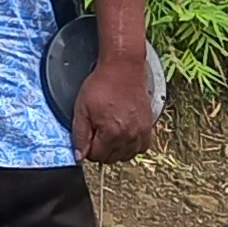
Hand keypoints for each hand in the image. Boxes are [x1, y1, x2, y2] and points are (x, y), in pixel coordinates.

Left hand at [71, 42, 160, 166]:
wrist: (123, 68)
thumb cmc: (102, 84)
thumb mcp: (81, 109)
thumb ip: (79, 135)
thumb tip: (79, 156)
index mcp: (111, 132)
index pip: (97, 156)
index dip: (88, 148)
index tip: (88, 136)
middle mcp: (129, 135)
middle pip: (112, 158)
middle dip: (102, 149)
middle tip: (98, 132)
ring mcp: (141, 131)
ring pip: (127, 155)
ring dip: (117, 149)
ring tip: (111, 133)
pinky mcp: (148, 125)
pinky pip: (142, 147)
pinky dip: (133, 145)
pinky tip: (125, 134)